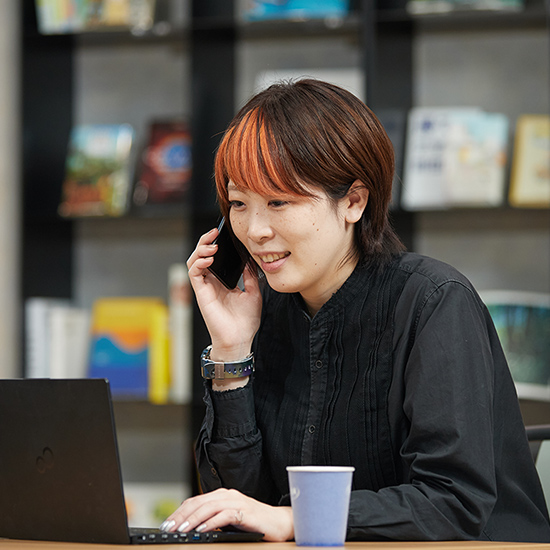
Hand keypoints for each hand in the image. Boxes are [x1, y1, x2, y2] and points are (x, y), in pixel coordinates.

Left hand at [160, 488, 293, 542]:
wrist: (279, 523)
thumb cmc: (254, 523)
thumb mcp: (229, 520)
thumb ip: (213, 520)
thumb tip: (190, 528)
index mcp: (222, 495)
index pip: (195, 501)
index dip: (179, 512)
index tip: (166, 525)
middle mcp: (228, 495)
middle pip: (199, 502)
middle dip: (181, 516)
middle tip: (168, 528)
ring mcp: (237, 501)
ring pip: (209, 507)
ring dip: (193, 519)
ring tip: (182, 530)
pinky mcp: (245, 511)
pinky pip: (225, 515)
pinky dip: (211, 522)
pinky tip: (202, 530)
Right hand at [186, 227, 261, 360]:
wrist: (240, 340)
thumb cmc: (245, 321)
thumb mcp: (253, 293)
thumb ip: (250, 276)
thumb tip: (251, 260)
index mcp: (222, 281)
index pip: (215, 257)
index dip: (216, 244)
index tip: (224, 234)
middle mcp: (211, 282)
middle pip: (202, 255)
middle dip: (205, 242)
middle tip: (214, 233)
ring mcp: (205, 287)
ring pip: (194, 261)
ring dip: (201, 250)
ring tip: (212, 245)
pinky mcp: (201, 294)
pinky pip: (194, 274)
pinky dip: (199, 263)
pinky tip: (209, 259)